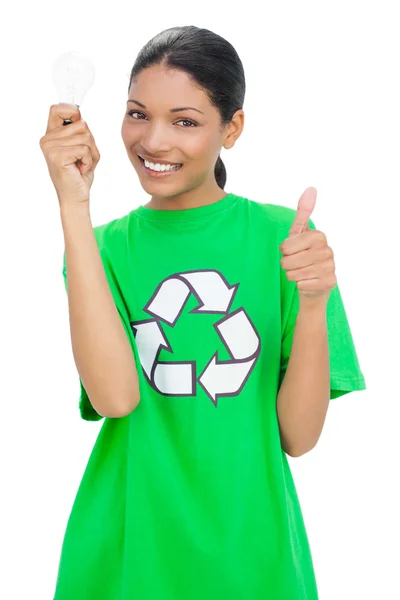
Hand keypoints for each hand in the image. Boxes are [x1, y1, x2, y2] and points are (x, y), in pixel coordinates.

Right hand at [39, 104, 100, 207]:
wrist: (75, 197)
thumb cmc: (78, 174)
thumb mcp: (79, 148)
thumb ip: (78, 131)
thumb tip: (79, 114)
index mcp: (50, 135)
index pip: (58, 108)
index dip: (73, 112)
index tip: (79, 126)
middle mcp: (47, 140)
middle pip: (82, 124)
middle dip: (90, 143)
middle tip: (83, 158)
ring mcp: (51, 148)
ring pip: (86, 137)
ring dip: (91, 153)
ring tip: (82, 164)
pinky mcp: (58, 156)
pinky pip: (85, 149)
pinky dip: (89, 161)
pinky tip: (81, 169)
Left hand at [279, 187, 336, 302]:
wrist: (314, 280)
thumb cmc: (304, 254)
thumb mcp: (300, 233)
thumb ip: (303, 212)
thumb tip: (311, 188)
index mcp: (318, 236)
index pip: (285, 247)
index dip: (284, 251)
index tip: (291, 250)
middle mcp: (327, 250)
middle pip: (288, 261)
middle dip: (286, 264)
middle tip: (295, 263)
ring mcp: (330, 267)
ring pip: (294, 274)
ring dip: (293, 275)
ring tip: (301, 271)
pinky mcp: (330, 282)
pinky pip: (302, 285)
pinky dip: (300, 285)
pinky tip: (308, 281)